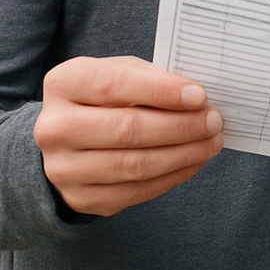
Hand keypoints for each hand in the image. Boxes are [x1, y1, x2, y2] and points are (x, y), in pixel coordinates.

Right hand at [34, 56, 224, 216]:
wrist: (65, 137)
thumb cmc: (103, 96)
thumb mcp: (119, 71)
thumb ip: (151, 77)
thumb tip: (195, 97)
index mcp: (65, 83)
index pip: (115, 85)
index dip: (161, 91)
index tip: (199, 95)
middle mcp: (55, 128)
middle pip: (127, 129)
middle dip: (180, 126)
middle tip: (214, 121)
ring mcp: (63, 168)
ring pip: (134, 165)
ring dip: (182, 154)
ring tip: (211, 142)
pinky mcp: (80, 198)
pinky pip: (134, 191)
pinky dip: (171, 176)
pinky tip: (193, 161)